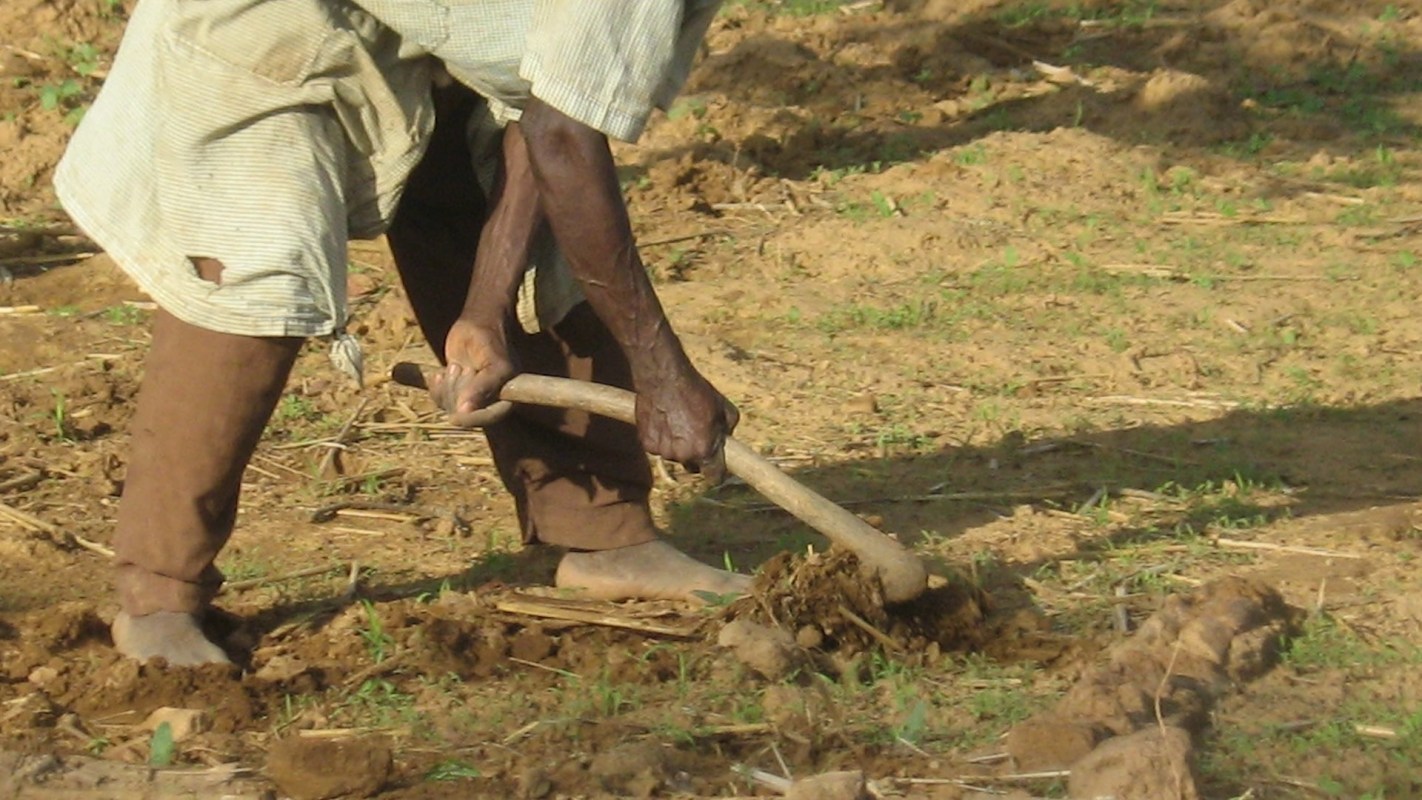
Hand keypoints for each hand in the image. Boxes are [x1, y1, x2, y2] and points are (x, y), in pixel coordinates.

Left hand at [431, 318, 518, 426]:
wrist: (475, 323)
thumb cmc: (489, 338)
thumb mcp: (491, 362)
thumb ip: (483, 387)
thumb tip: (465, 410)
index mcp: (508, 395)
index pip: (489, 417)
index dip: (472, 419)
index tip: (455, 417)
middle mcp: (491, 400)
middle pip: (466, 413)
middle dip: (458, 390)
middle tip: (462, 368)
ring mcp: (472, 397)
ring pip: (450, 407)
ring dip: (448, 386)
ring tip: (455, 365)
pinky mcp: (456, 392)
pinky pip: (440, 400)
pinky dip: (437, 387)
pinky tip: (440, 373)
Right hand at [635, 364, 738, 482]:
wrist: (663, 377)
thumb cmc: (696, 390)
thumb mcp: (725, 408)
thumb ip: (728, 431)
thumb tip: (726, 441)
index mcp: (705, 450)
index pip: (714, 477)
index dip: (717, 473)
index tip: (716, 468)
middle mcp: (684, 455)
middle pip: (692, 466)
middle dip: (696, 456)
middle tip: (695, 435)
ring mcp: (663, 451)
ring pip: (674, 456)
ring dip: (677, 446)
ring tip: (677, 421)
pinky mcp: (647, 444)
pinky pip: (658, 447)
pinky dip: (661, 439)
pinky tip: (663, 420)